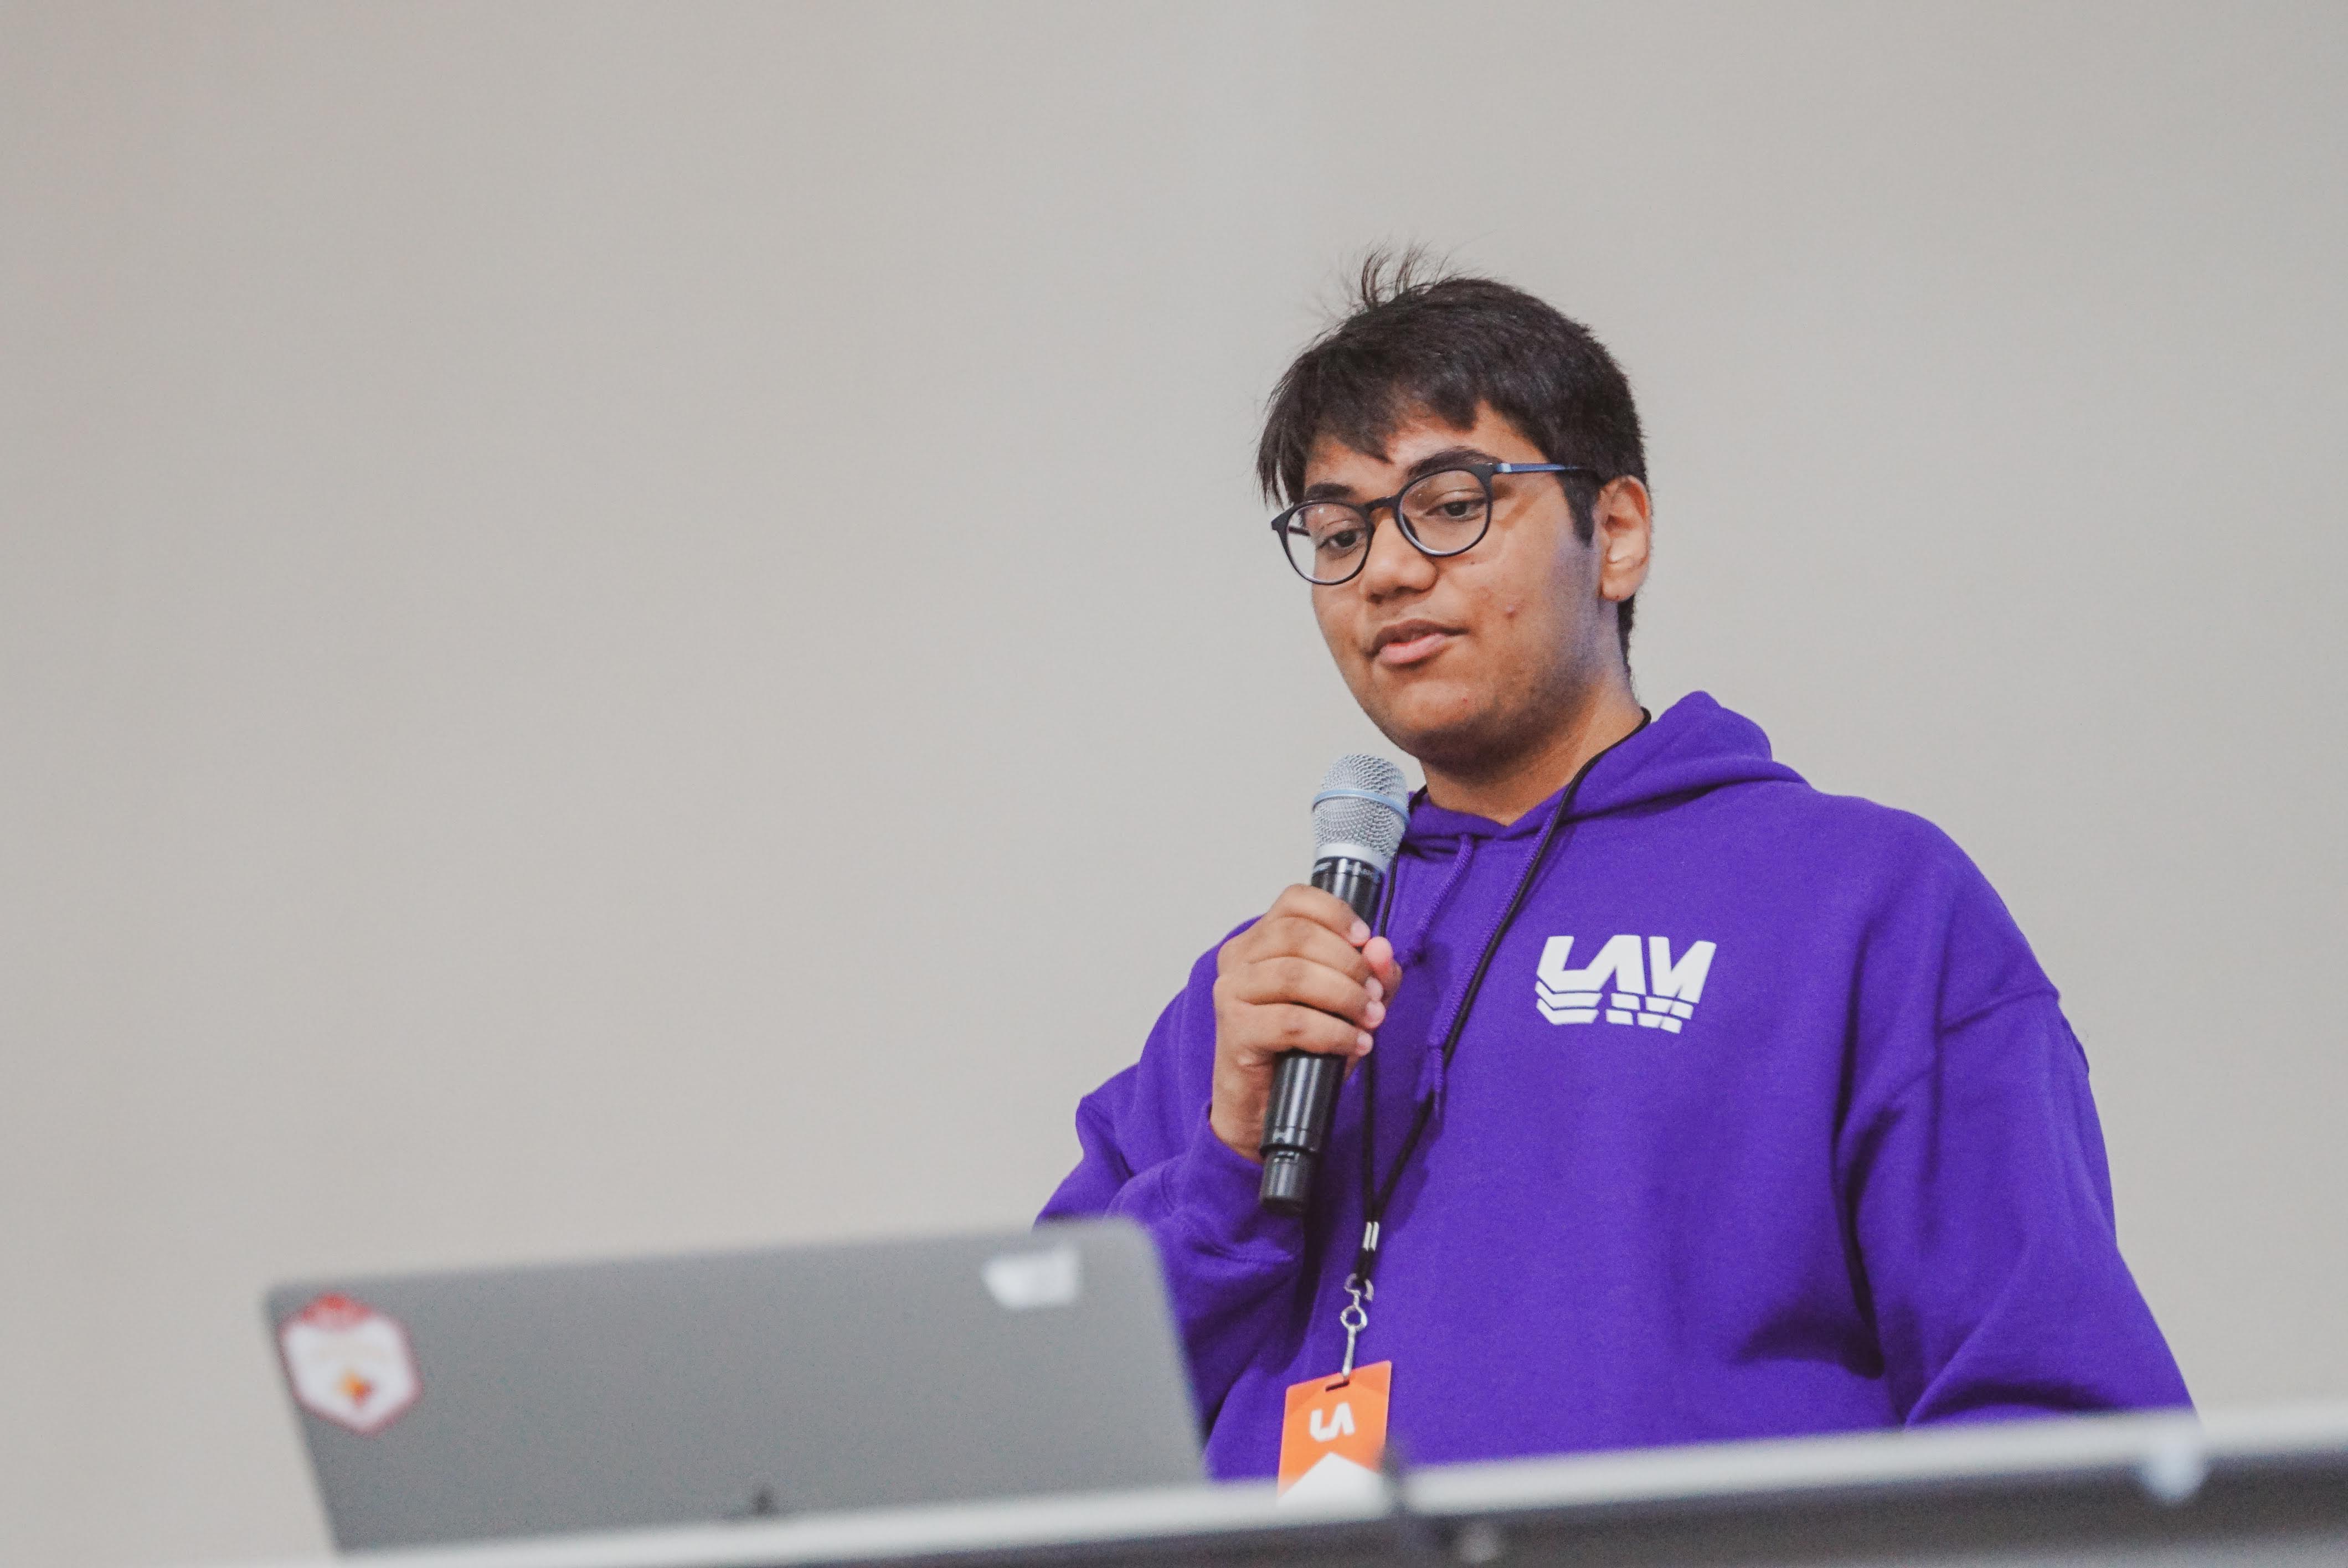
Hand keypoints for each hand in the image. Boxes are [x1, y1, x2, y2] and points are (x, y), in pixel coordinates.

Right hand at [1209, 885, 1402, 1161]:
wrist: (1262, 1107)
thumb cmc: (1298, 1049)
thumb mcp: (1343, 1006)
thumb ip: (1368, 976)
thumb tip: (1382, 950)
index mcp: (1259, 940)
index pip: (1294, 901)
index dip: (1335, 913)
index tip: (1365, 939)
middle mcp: (1238, 959)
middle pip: (1299, 936)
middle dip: (1350, 964)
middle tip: (1376, 995)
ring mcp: (1231, 993)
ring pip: (1296, 975)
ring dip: (1346, 996)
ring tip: (1370, 1019)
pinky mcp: (1235, 1030)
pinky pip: (1292, 1021)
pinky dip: (1334, 1032)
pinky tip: (1354, 1044)